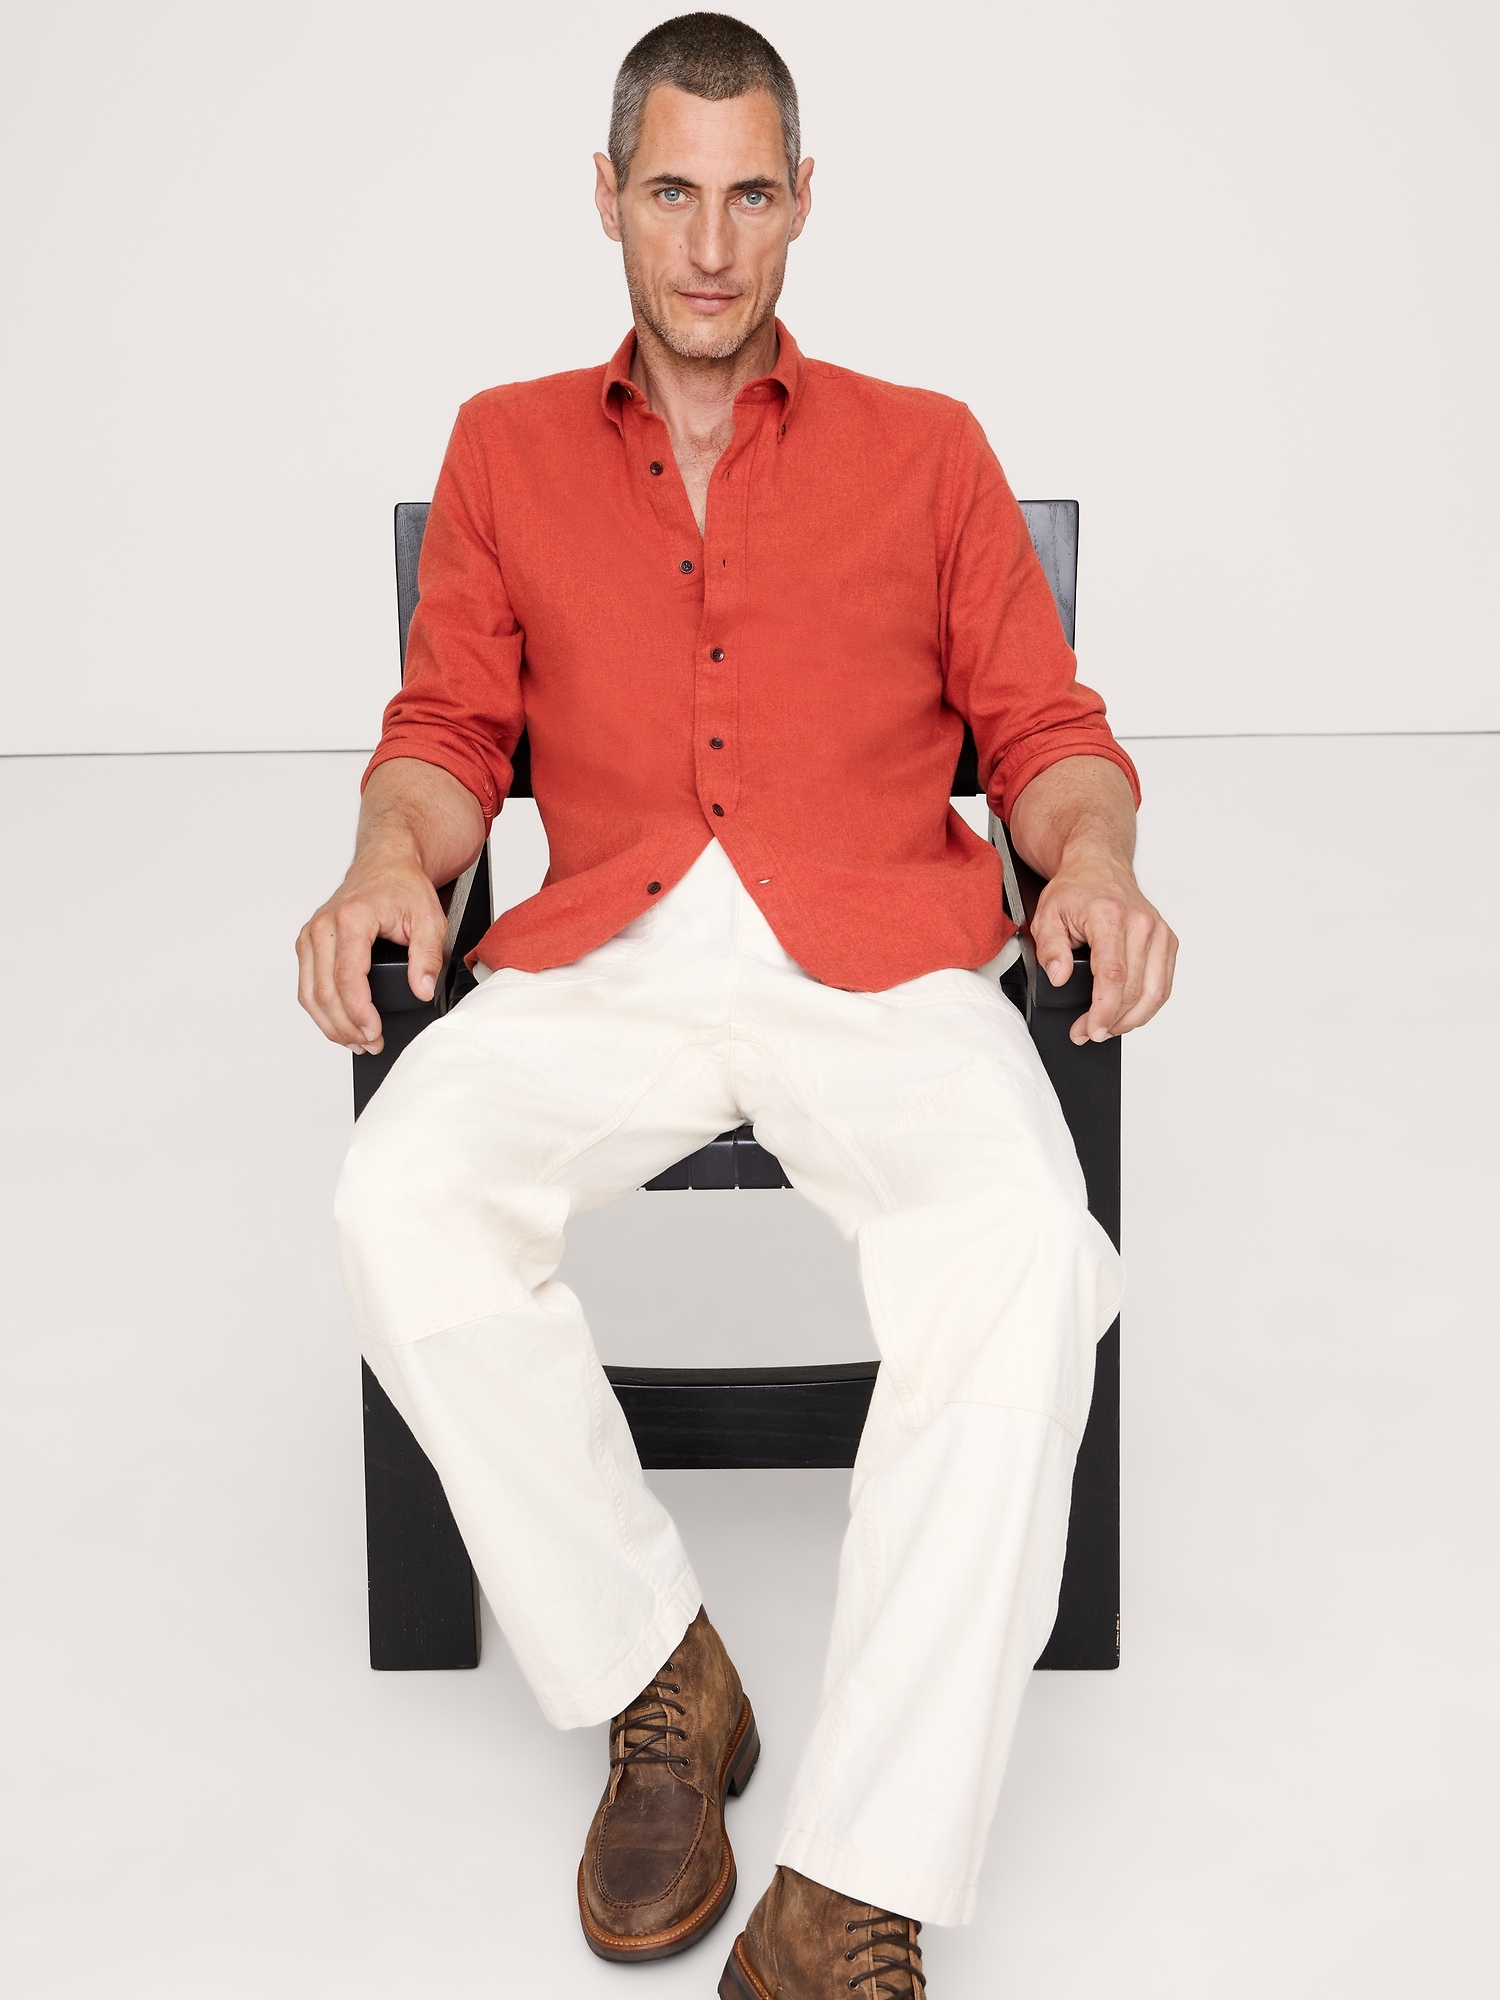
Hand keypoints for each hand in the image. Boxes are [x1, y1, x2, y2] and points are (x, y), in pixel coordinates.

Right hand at [295, 841, 446, 1054]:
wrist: (384, 863)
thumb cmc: (403, 886)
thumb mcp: (430, 918)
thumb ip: (428, 956)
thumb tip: (421, 989)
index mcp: (352, 917)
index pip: (346, 976)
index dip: (359, 1012)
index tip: (374, 1032)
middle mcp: (323, 925)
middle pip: (323, 991)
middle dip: (346, 1026)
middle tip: (371, 1045)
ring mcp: (311, 935)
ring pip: (309, 993)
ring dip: (330, 1024)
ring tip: (357, 1042)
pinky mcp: (308, 944)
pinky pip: (307, 985)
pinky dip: (321, 1010)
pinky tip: (341, 1025)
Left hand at [1030, 846, 1177, 1045]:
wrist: (1099, 866)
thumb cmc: (1075, 890)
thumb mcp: (1047, 915)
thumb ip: (1050, 948)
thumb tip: (1059, 978)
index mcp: (1111, 916)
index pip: (1113, 975)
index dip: (1103, 1010)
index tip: (1089, 1030)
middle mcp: (1142, 923)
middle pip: (1136, 990)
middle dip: (1112, 1021)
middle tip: (1088, 1033)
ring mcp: (1159, 932)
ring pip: (1156, 992)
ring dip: (1132, 1019)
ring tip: (1106, 1028)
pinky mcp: (1167, 941)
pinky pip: (1163, 984)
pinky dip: (1147, 1006)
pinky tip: (1126, 1014)